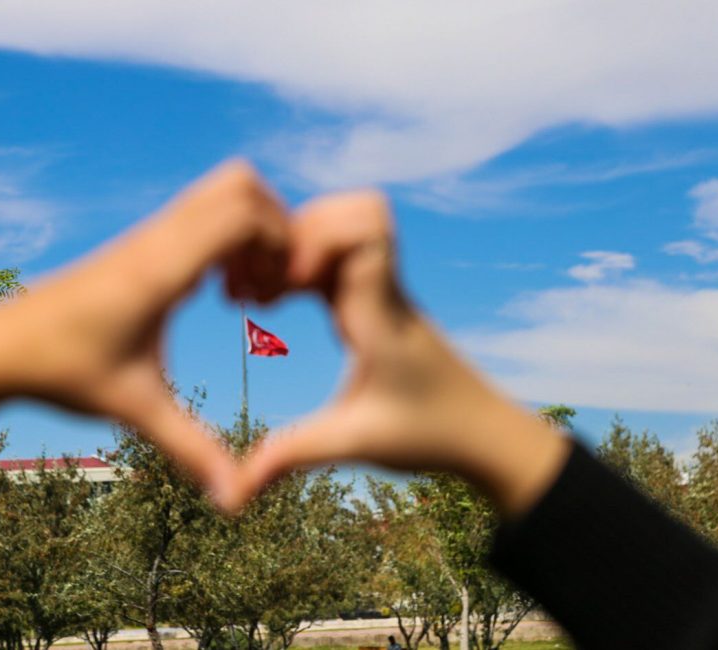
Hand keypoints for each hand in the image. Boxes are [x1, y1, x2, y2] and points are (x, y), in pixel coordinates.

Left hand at [0, 160, 288, 501]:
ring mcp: (147, 235)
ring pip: (220, 191)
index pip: (242, 213)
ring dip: (252, 230)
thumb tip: (236, 499)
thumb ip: (192, 450)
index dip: (282, 243)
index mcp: (161, 269)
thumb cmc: (62, 371)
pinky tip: (218, 291)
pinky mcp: (140, 244)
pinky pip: (200, 213)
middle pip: (240, 184)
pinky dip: (227, 237)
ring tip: (249, 291)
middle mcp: (157, 239)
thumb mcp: (134, 409)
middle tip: (274, 284)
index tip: (279, 294)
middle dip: (277, 226)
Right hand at [233, 191, 570, 516]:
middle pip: (352, 210)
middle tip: (261, 286)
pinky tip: (275, 301)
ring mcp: (384, 289)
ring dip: (299, 243)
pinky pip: (339, 253)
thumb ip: (292, 456)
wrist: (485, 434)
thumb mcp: (354, 444)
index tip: (283, 284)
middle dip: (296, 233)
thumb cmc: (430, 435)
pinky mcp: (377, 298)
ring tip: (262, 293)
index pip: (365, 229)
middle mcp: (385, 290)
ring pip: (346, 224)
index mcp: (382, 312)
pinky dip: (303, 261)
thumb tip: (232, 493)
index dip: (314, 238)